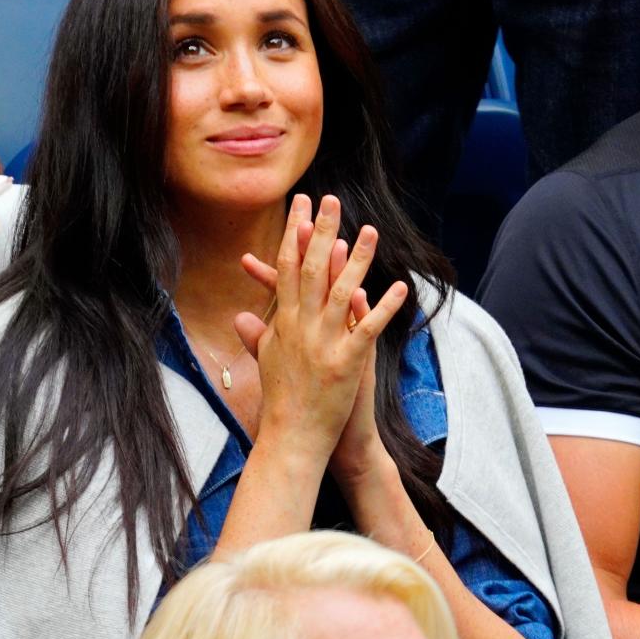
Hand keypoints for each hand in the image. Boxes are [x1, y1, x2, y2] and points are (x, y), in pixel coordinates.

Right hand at [237, 194, 406, 462]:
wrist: (291, 439)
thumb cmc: (279, 401)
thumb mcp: (264, 363)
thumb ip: (256, 335)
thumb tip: (239, 316)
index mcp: (283, 324)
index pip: (285, 268)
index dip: (293, 235)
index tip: (299, 207)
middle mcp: (300, 328)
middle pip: (310, 269)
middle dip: (320, 231)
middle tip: (330, 200)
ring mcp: (323, 344)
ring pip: (340, 292)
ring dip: (357, 259)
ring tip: (370, 230)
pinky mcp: (345, 364)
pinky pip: (368, 329)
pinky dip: (384, 306)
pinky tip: (401, 286)